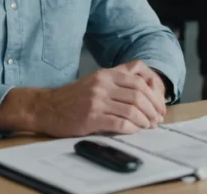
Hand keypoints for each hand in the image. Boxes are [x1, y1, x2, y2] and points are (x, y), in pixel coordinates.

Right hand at [0, 61, 166, 136]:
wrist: (46, 107)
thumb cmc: (73, 96)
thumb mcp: (96, 79)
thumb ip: (118, 78)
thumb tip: (145, 83)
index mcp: (106, 74)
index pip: (139, 82)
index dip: (154, 96)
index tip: (160, 107)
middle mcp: (102, 85)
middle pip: (138, 96)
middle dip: (153, 109)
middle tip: (157, 119)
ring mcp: (96, 101)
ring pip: (131, 109)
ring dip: (144, 120)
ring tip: (148, 126)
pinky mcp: (90, 118)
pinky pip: (118, 122)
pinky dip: (131, 128)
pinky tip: (134, 131)